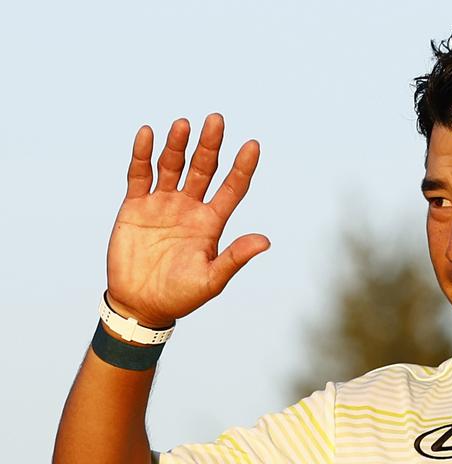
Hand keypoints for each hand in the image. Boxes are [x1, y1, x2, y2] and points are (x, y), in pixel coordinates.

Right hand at [105, 114, 269, 327]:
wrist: (141, 304)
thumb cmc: (181, 296)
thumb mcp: (212, 279)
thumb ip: (235, 257)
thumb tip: (265, 241)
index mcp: (212, 223)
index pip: (232, 188)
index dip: (242, 167)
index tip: (253, 145)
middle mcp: (190, 207)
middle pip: (203, 169)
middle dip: (210, 145)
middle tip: (217, 120)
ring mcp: (163, 203)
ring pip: (172, 166)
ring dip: (178, 145)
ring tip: (183, 124)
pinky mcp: (136, 205)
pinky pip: (139, 174)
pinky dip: (142, 154)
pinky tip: (147, 134)